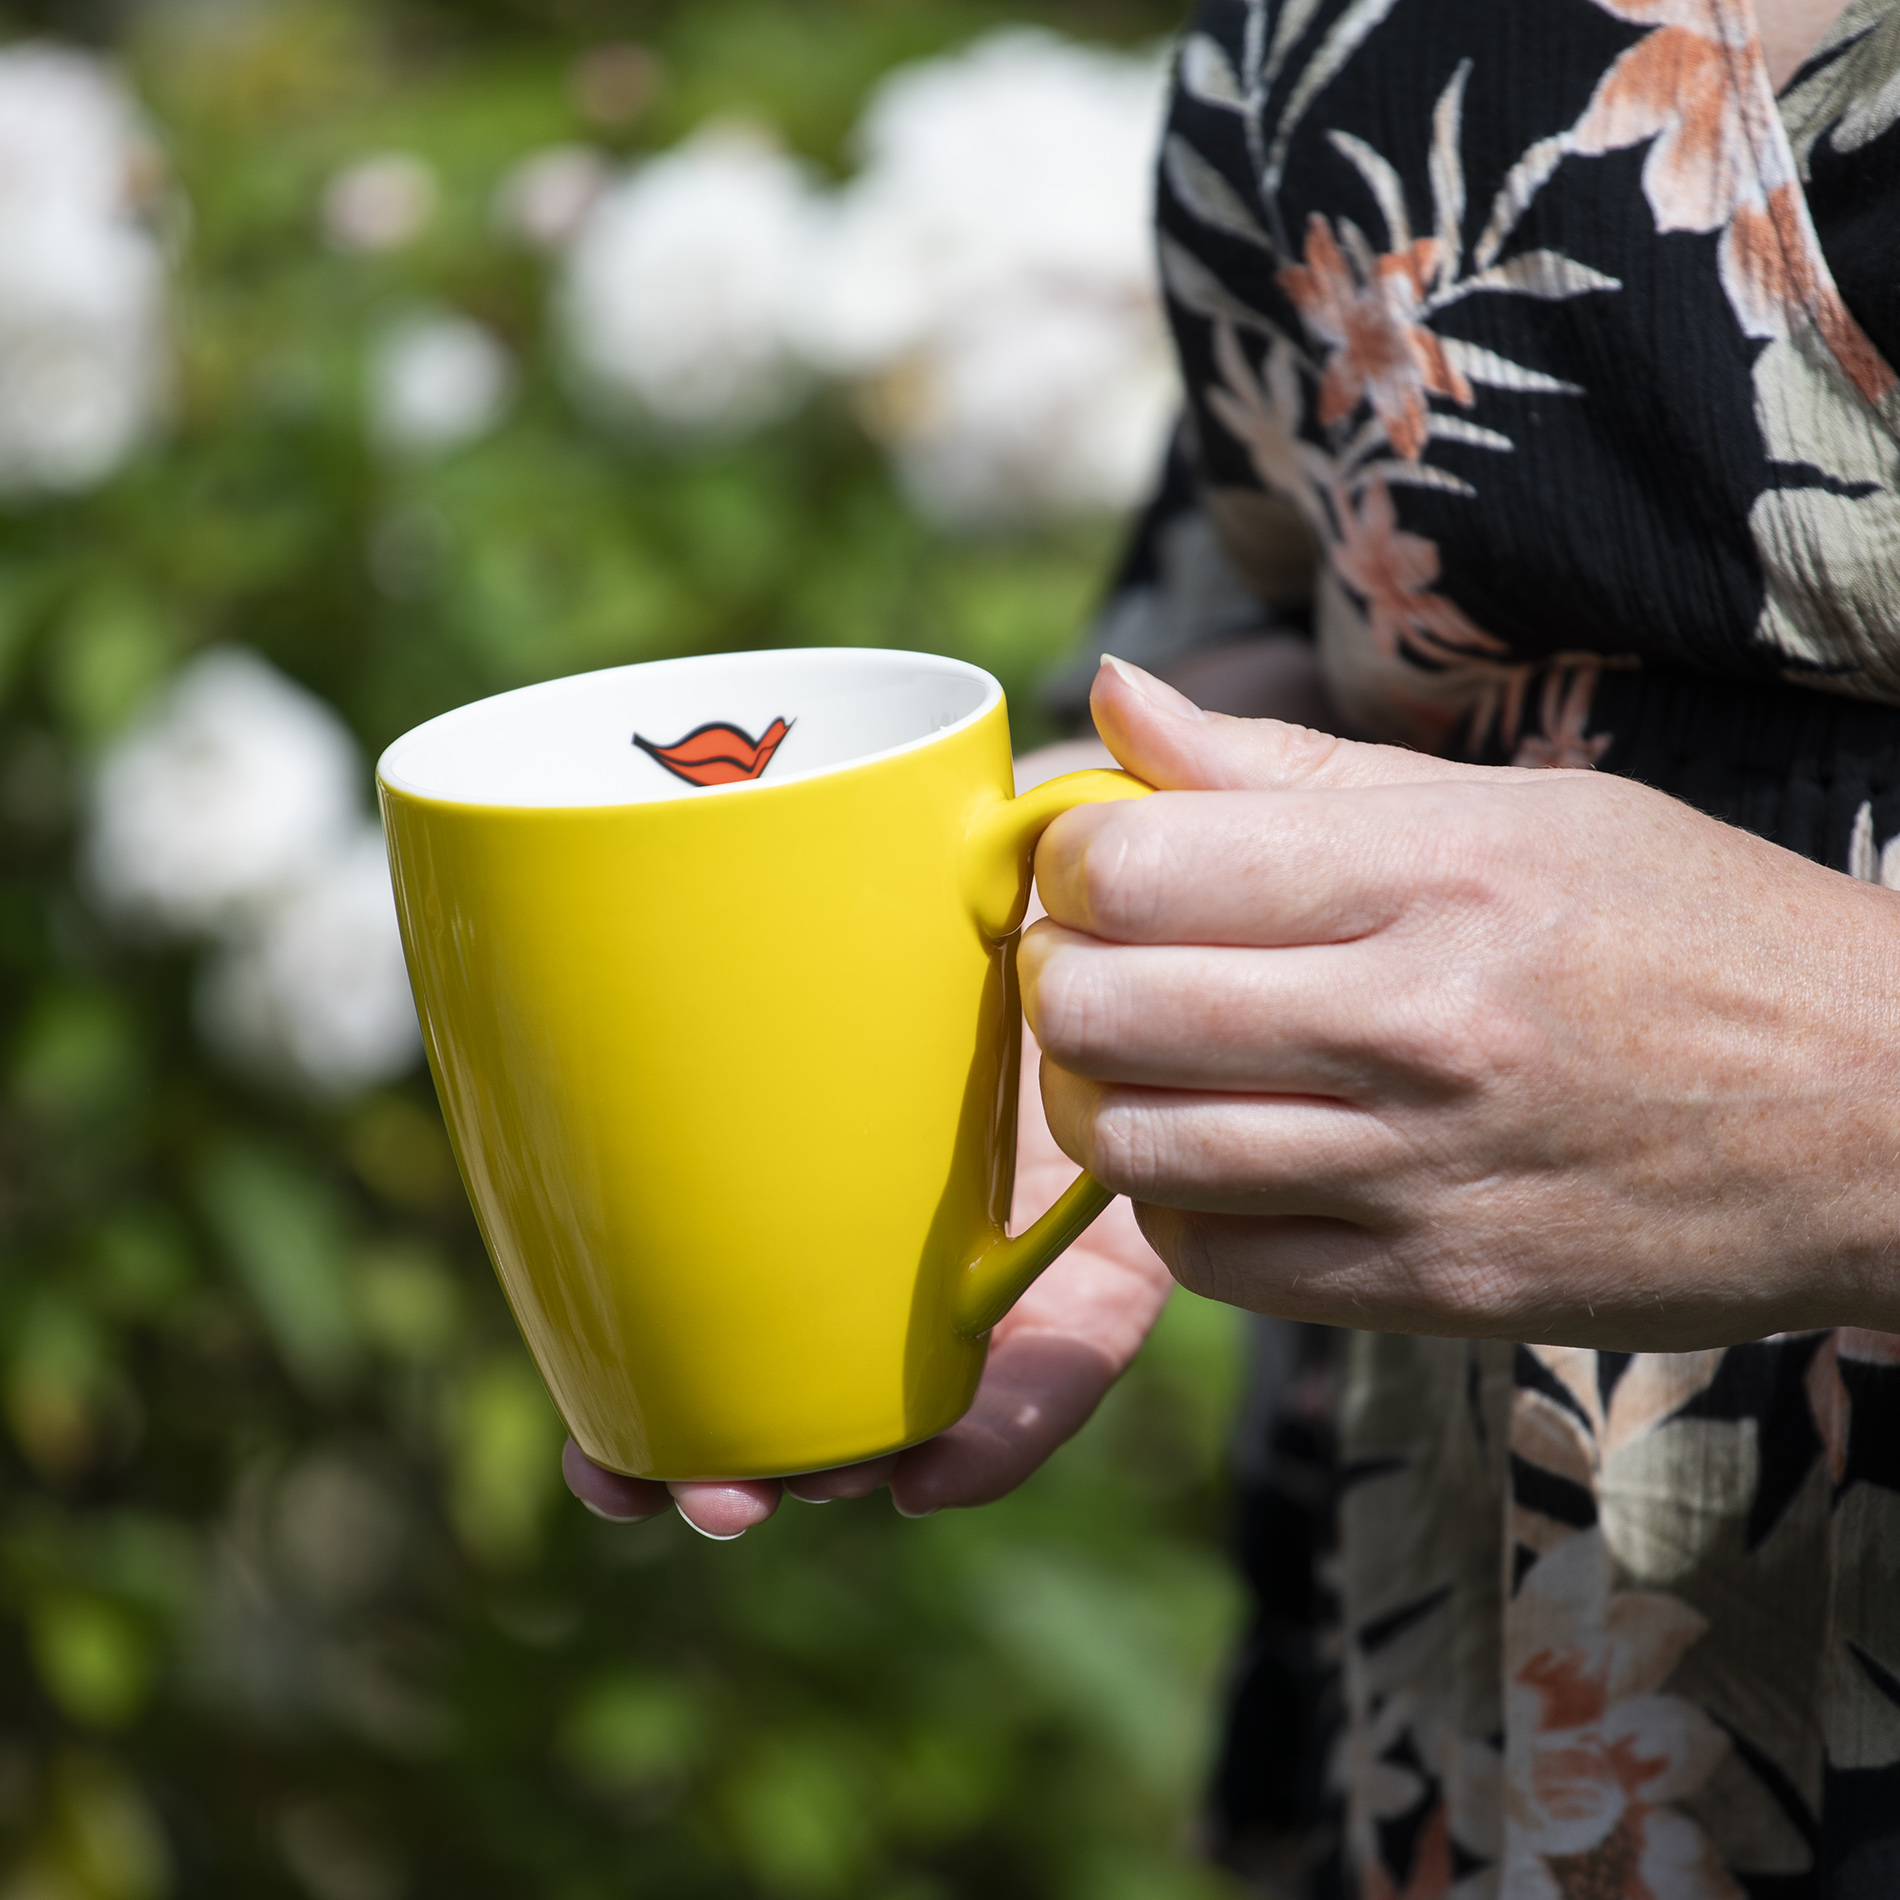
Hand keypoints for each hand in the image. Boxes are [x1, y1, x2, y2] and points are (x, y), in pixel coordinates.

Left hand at [562, 742, 1175, 1537]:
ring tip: (623, 1486)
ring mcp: (923, 1221)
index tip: (926, 1472)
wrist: (1131, 876)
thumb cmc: (1179, 863)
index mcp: (1103, 1186)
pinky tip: (597, 1419)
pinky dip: (686, 1358)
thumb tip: (1125, 690)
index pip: (1073, 1324)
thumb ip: (1186, 794)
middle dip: (825, 1446)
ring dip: (728, 1433)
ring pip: (833, 1364)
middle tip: (720, 1498)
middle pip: (924, 1381)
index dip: (1007, 1407)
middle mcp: (1006, 1232)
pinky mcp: (831, 1182)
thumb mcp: (1195, 840)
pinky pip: (765, 1290)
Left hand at [1020, 656, 1899, 1350]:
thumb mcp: (1509, 808)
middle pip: (1100, 1009)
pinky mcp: (1431, 1287)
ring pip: (1131, 1148)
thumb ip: (1286, 765)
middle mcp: (1416, 1026)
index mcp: (1434, 873)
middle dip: (1057, 981)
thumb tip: (1115, 695)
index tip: (1099, 869)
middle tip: (1096, 964)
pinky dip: (1176, 1206)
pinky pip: (1209, 1260)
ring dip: (1098, 1099)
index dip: (1072, 865)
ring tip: (1144, 1061)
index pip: (1134, 866)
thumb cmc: (1685, 927)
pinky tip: (1221, 1157)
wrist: (1876, 1113)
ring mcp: (1419, 1172)